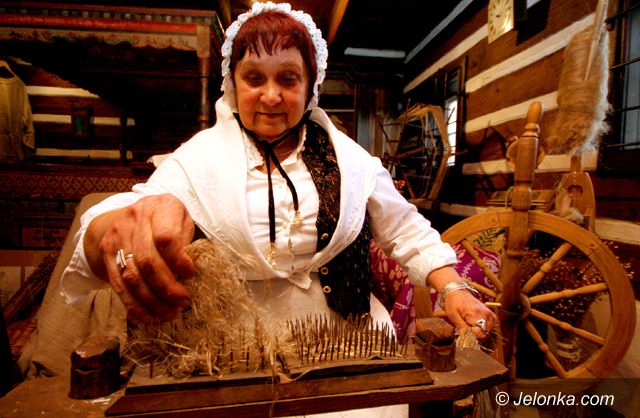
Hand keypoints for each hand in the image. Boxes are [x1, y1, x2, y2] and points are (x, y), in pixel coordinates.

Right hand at [84, 194, 194, 324]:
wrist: (131, 215)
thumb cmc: (168, 221)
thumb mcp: (183, 221)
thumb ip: (187, 243)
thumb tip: (190, 277)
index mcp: (161, 207)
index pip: (166, 238)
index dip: (178, 260)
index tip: (190, 275)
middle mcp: (135, 218)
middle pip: (148, 261)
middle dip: (167, 288)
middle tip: (183, 302)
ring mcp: (117, 236)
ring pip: (132, 277)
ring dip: (152, 301)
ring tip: (169, 314)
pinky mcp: (107, 253)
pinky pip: (119, 285)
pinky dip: (135, 306)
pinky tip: (149, 317)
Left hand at [443, 289, 496, 339]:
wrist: (456, 291)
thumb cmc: (453, 303)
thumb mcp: (453, 316)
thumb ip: (461, 328)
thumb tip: (466, 339)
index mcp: (474, 314)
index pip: (480, 333)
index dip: (473, 337)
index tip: (466, 335)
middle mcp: (484, 313)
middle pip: (486, 332)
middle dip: (477, 335)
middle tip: (468, 331)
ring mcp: (488, 311)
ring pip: (490, 329)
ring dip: (482, 331)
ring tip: (472, 327)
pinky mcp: (489, 311)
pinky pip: (492, 323)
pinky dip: (487, 326)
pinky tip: (479, 324)